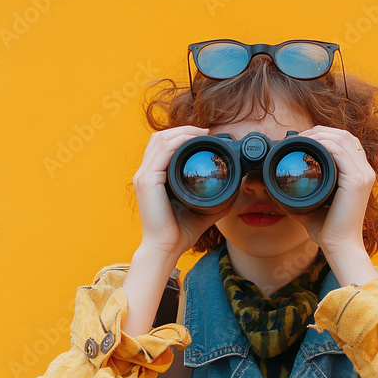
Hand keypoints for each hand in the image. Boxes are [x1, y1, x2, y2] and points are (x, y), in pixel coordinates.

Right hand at [133, 126, 231, 258]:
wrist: (166, 248)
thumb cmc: (179, 232)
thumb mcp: (200, 209)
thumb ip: (213, 198)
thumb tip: (233, 191)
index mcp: (153, 178)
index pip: (163, 146)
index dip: (182, 135)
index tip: (205, 136)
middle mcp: (145, 174)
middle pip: (159, 138)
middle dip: (182, 129)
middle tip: (205, 131)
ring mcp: (144, 176)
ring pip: (160, 140)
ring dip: (181, 131)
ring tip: (201, 132)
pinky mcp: (147, 181)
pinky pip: (162, 152)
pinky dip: (177, 141)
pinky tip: (192, 140)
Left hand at [289, 126, 376, 255]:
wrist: (338, 246)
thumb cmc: (328, 228)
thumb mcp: (314, 202)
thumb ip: (304, 191)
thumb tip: (280, 185)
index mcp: (358, 174)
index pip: (346, 143)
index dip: (325, 135)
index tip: (303, 139)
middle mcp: (365, 171)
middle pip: (346, 135)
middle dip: (321, 130)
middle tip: (300, 136)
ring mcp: (364, 175)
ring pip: (344, 139)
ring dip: (321, 134)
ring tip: (302, 138)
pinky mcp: (358, 180)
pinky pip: (341, 152)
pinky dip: (324, 144)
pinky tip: (310, 146)